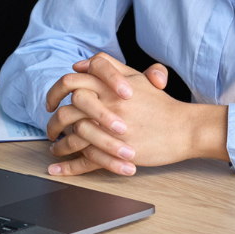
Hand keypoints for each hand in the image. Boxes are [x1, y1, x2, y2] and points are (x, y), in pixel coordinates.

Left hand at [43, 52, 228, 176]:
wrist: (183, 128)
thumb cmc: (160, 104)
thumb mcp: (136, 77)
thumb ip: (108, 67)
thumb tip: (80, 65)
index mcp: (109, 86)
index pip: (70, 82)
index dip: (55, 91)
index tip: (51, 102)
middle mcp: (107, 106)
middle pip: (67, 111)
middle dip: (53, 122)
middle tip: (50, 129)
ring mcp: (110, 131)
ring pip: (73, 138)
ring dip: (59, 145)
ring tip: (55, 148)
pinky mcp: (116, 152)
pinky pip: (86, 161)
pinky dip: (68, 168)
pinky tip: (56, 169)